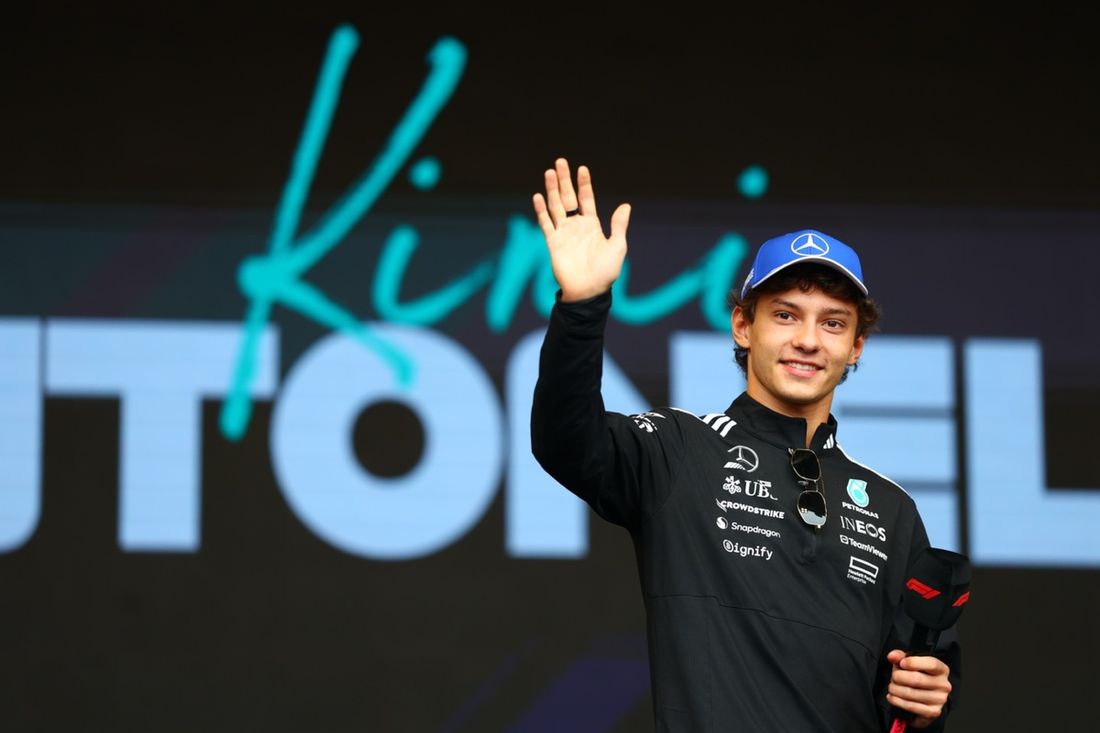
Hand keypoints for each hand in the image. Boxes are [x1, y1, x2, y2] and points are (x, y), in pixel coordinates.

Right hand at [532, 158, 630, 301]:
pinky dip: (541, 210)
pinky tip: (538, 196)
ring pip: (556, 206)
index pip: (586, 199)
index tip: (582, 168)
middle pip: (568, 197)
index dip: (584, 184)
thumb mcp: (617, 246)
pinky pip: (546, 223)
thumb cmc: (606, 272)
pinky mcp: (553, 243)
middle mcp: (576, 226)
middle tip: (560, 162)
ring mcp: (563, 233)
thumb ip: (618, 226)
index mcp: (592, 225)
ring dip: (552, 190)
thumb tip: (626, 205)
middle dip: (564, 180)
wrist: (588, 291)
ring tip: (549, 172)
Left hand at [885, 649, 951, 728]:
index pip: (931, 664)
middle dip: (898, 677)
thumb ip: (900, 656)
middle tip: (893, 677)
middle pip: (917, 679)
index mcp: (941, 669)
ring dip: (895, 689)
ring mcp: (940, 699)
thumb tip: (892, 656)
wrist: (923, 700)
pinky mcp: (933, 712)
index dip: (914, 662)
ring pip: (911, 693)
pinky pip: (911, 706)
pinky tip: (892, 697)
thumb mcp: (909, 663)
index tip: (901, 663)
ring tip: (892, 688)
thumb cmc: (917, 677)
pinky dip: (897, 701)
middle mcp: (944, 685)